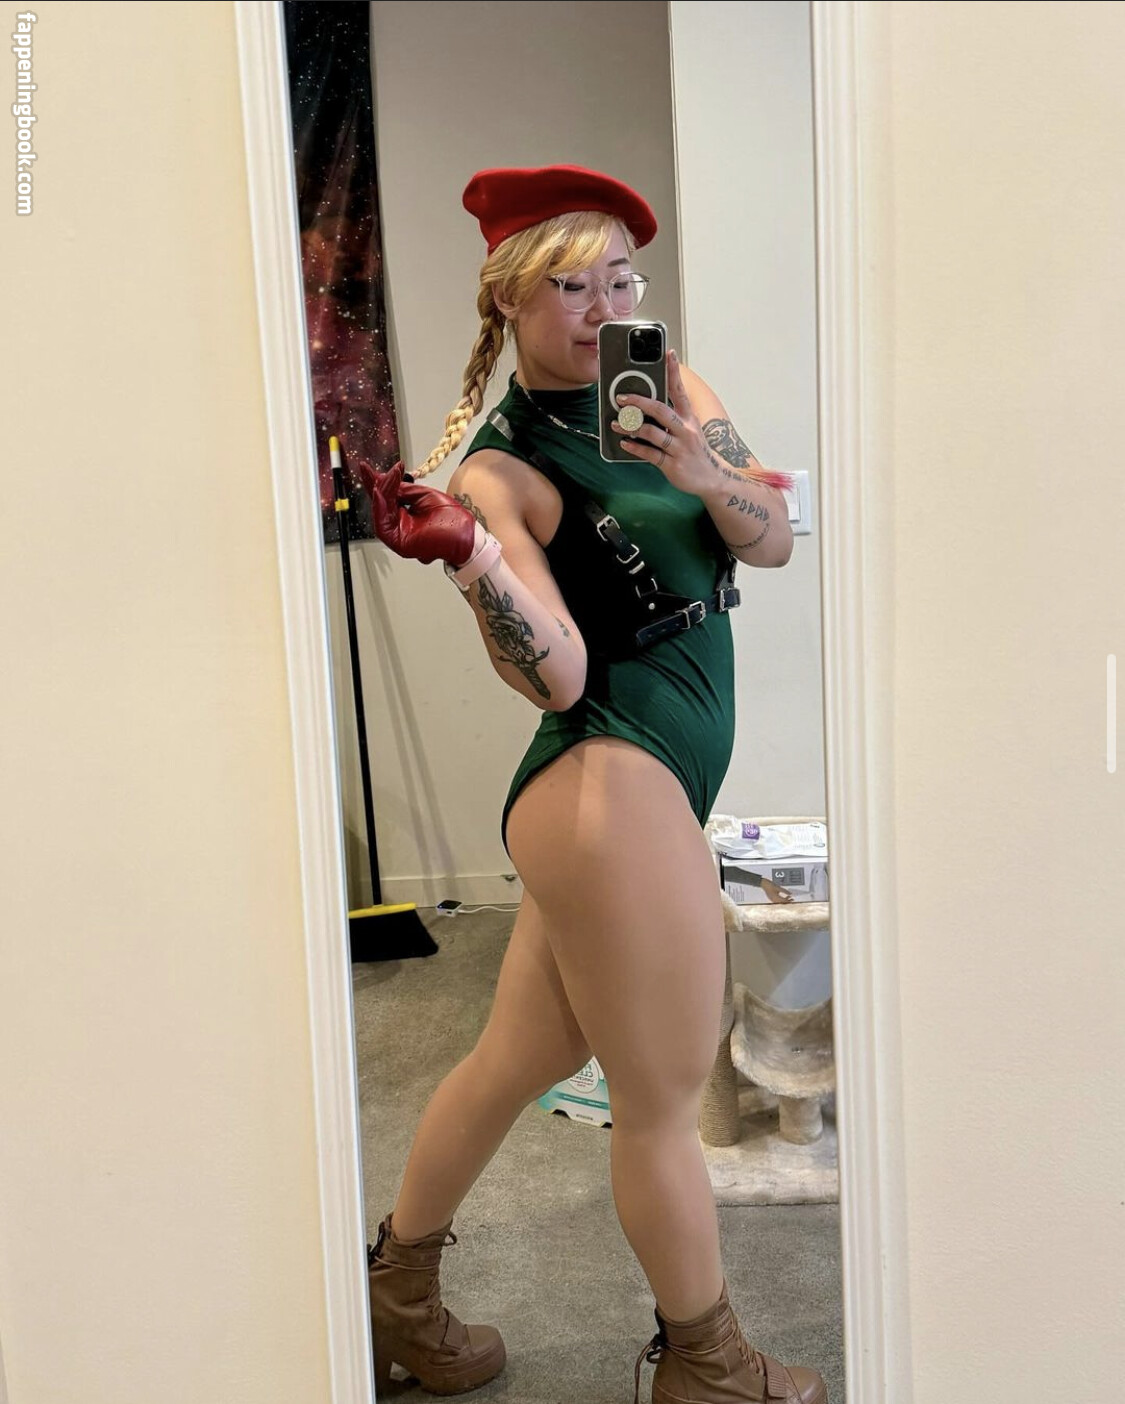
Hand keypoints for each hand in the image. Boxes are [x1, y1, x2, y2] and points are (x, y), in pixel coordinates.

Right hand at [355, 459, 477, 567]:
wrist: (466, 535)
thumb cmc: (453, 520)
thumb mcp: (423, 495)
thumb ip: (403, 490)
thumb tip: (385, 479)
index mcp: (406, 516)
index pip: (387, 497)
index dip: (377, 482)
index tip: (366, 468)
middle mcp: (400, 526)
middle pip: (381, 504)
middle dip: (376, 485)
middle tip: (371, 470)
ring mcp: (399, 536)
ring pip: (380, 512)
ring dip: (380, 493)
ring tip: (382, 479)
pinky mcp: (400, 543)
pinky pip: (383, 524)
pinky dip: (380, 507)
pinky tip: (379, 493)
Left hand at [611, 349, 718, 496]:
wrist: (712, 478)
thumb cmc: (695, 451)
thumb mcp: (689, 429)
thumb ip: (671, 417)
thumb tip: (646, 404)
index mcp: (688, 418)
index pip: (679, 390)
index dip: (674, 372)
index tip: (668, 355)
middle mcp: (685, 430)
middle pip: (661, 410)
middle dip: (640, 401)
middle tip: (622, 397)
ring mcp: (679, 448)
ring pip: (652, 432)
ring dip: (631, 426)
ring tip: (616, 423)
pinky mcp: (672, 464)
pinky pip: (650, 454)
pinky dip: (635, 448)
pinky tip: (625, 443)